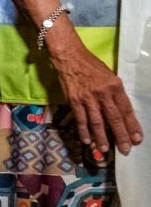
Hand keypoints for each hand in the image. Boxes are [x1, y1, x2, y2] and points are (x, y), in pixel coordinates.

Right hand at [50, 32, 142, 159]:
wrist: (69, 56)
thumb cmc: (91, 65)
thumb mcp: (109, 76)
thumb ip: (114, 93)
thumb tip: (119, 111)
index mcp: (115, 86)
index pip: (126, 110)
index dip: (132, 125)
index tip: (137, 138)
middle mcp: (103, 93)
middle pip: (114, 118)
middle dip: (121, 135)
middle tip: (125, 149)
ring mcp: (88, 98)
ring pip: (97, 121)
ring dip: (102, 137)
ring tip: (106, 149)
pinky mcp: (74, 100)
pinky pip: (80, 118)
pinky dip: (84, 130)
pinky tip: (88, 140)